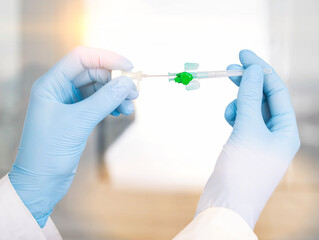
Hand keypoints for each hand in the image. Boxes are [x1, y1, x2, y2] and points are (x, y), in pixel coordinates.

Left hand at [8, 47, 138, 226]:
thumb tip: (127, 83)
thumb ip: (104, 100)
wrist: (41, 182)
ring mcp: (69, 103)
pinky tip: (120, 111)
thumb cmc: (49, 152)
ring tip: (129, 107)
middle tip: (134, 93)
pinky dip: (111, 105)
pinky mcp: (77, 117)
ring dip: (116, 95)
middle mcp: (59, 90)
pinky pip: (99, 103)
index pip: (81, 58)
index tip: (128, 67)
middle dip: (115, 81)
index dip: (107, 58)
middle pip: (93, 73)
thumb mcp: (79, 122)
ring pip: (98, 89)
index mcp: (51, 84)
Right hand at [196, 50, 299, 227]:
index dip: (260, 70)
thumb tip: (253, 70)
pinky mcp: (244, 145)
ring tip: (229, 112)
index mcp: (286, 130)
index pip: (276, 91)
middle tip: (230, 67)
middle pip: (263, 98)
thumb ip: (249, 98)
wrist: (226, 204)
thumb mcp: (247, 129)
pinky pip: (241, 121)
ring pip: (250, 109)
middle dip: (248, 82)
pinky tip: (228, 120)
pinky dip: (234, 116)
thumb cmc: (242, 170)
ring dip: (239, 103)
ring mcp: (259, 140)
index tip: (243, 54)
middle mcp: (276, 133)